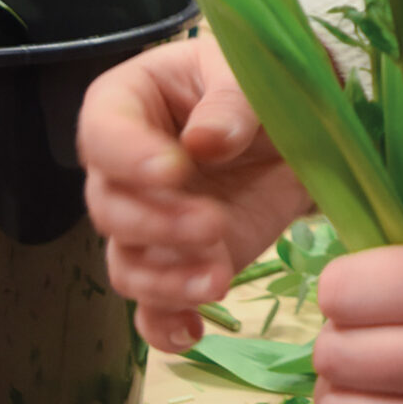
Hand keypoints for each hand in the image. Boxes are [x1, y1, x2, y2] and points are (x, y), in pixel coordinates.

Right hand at [78, 30, 311, 351]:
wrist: (298, 129)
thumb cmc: (260, 83)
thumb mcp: (248, 73)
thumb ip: (231, 102)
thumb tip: (206, 142)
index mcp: (127, 104)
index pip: (104, 134)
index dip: (131, 157)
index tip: (175, 171)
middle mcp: (122, 170)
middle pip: (110, 209)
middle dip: (158, 224)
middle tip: (213, 224)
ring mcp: (147, 223)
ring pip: (126, 264)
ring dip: (165, 280)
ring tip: (217, 281)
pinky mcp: (176, 265)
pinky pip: (151, 306)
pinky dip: (165, 325)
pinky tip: (192, 331)